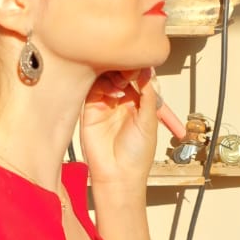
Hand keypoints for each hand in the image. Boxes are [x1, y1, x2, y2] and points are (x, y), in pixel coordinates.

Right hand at [80, 68, 157, 187]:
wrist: (118, 176)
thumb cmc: (137, 156)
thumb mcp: (149, 122)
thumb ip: (148, 96)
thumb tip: (147, 70)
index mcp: (137, 103)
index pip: (136, 77)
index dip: (138, 68)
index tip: (142, 63)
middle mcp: (120, 102)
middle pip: (119, 73)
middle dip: (124, 68)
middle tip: (130, 69)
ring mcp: (104, 104)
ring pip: (105, 78)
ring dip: (113, 75)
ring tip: (122, 84)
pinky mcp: (90, 110)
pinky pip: (92, 90)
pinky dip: (102, 85)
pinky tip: (113, 93)